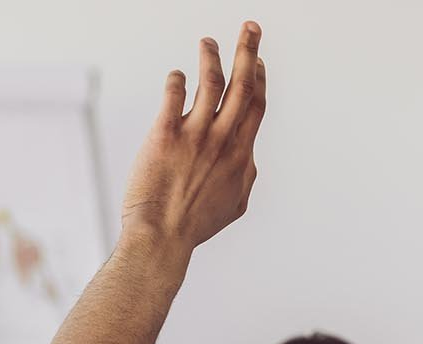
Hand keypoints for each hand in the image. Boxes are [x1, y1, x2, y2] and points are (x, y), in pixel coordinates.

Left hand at [119, 21, 265, 252]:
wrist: (163, 237)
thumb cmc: (195, 225)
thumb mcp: (234, 205)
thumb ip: (244, 175)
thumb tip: (247, 159)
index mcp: (240, 155)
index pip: (255, 107)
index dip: (259, 80)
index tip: (258, 63)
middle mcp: (221, 140)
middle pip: (242, 86)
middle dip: (249, 52)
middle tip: (251, 28)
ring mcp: (195, 136)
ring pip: (210, 83)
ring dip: (212, 57)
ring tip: (208, 42)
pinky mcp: (165, 135)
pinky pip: (174, 95)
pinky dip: (177, 80)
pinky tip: (177, 76)